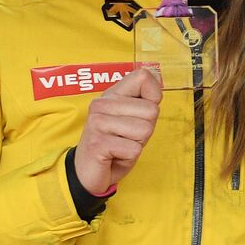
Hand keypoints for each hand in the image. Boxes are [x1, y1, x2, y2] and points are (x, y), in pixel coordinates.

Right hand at [73, 68, 161, 193]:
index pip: (143, 76)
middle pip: (151, 110)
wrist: (88, 171)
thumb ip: (143, 98)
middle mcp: (101, 104)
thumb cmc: (115, 143)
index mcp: (111, 94)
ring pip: (145, 130)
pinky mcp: (98, 143)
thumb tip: (156, 73)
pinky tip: (115, 155)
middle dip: (146, 129)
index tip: (141, 112)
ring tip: (121, 145)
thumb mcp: (132, 117)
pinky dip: (129, 157)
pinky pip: (134, 149)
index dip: (154, 95)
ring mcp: (97, 123)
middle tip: (127, 137)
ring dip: (137, 144)